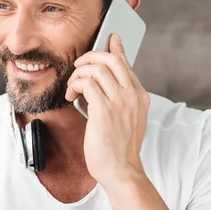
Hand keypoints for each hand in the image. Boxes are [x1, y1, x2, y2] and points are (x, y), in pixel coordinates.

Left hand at [65, 34, 149, 186]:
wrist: (121, 171)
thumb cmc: (118, 148)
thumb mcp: (126, 119)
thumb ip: (119, 99)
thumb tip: (99, 83)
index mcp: (140, 96)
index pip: (126, 63)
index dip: (115, 48)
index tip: (109, 38)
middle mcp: (132, 95)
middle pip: (111, 60)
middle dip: (90, 57)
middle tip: (78, 66)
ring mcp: (120, 102)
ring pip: (96, 69)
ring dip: (78, 74)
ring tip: (72, 88)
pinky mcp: (104, 110)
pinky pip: (86, 84)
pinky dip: (74, 85)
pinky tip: (70, 96)